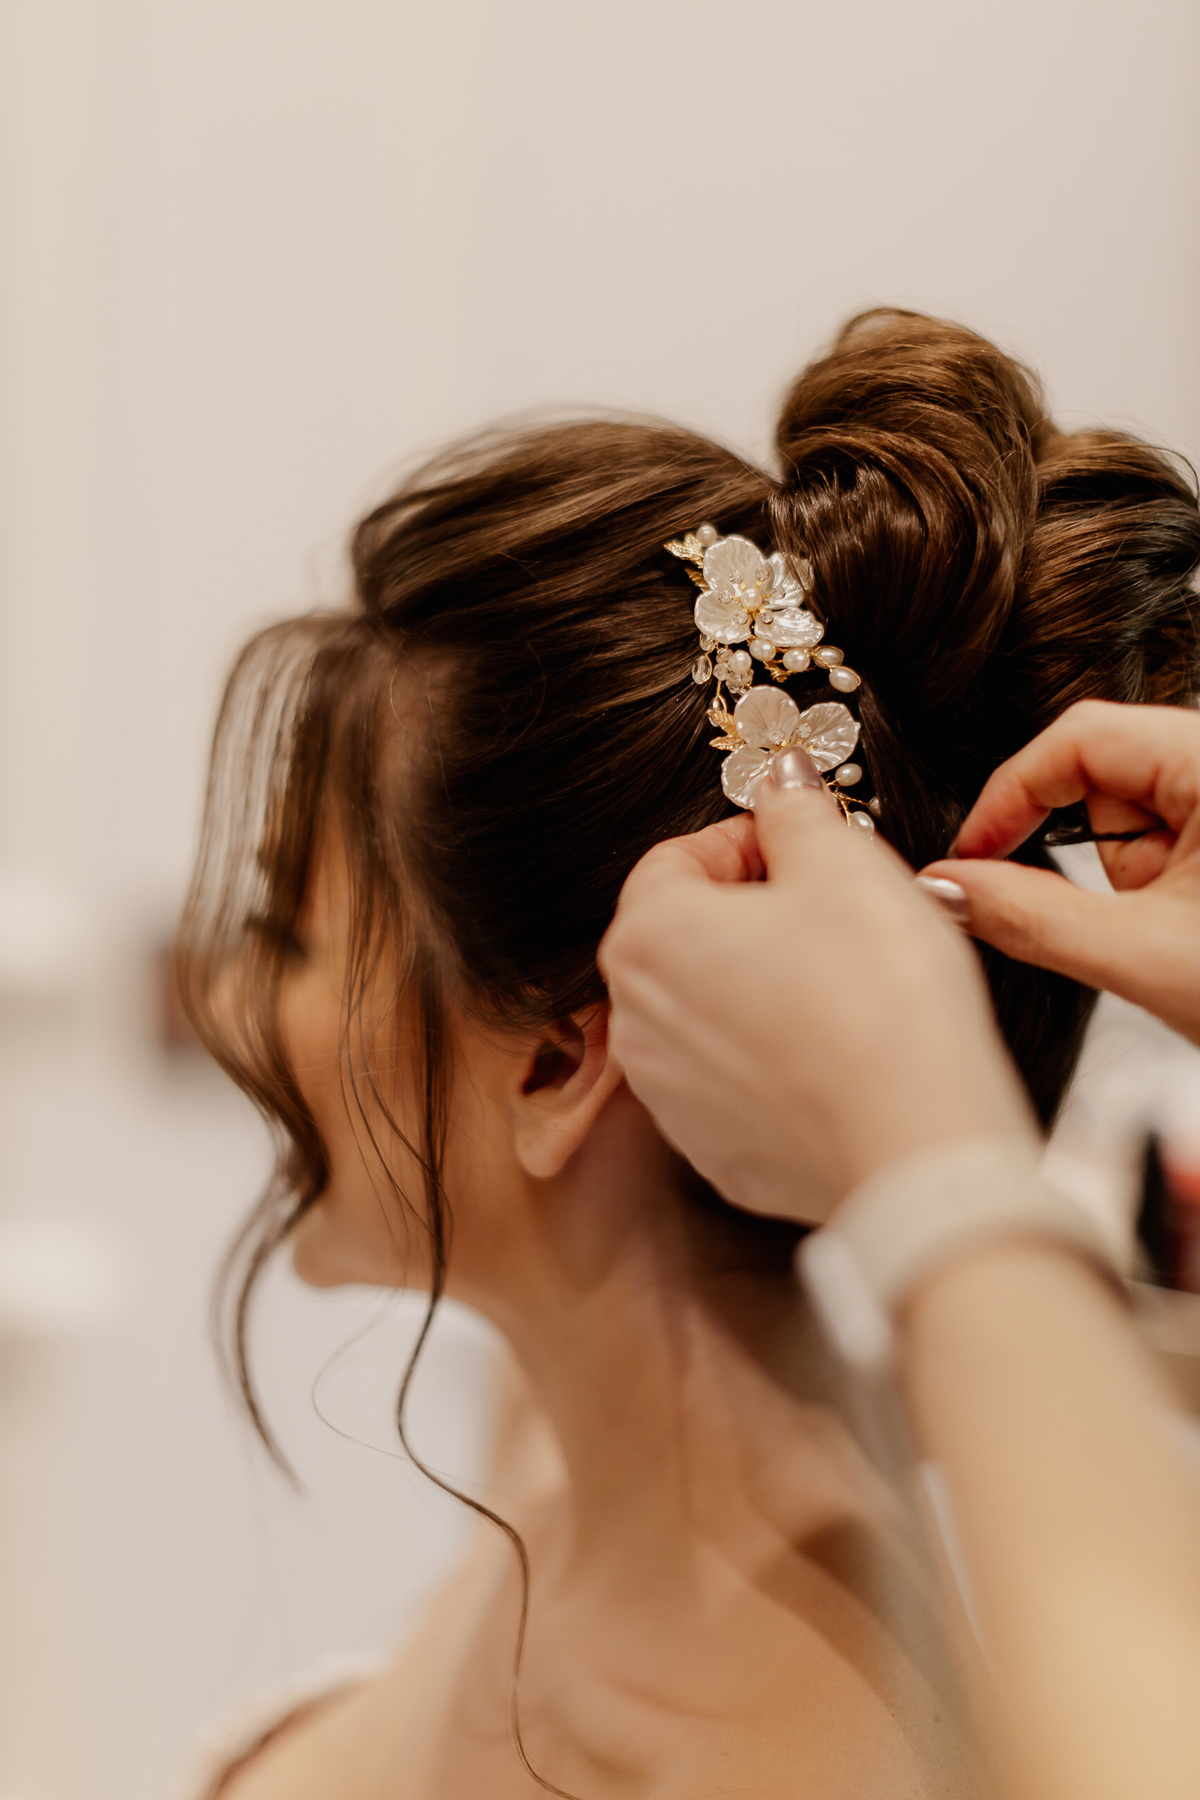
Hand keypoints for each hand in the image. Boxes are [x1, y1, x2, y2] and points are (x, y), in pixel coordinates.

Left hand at [598, 756, 1034, 1223]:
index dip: (748, 841)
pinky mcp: (715, 1152)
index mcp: (647, 937)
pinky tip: (838, 1051)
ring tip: (845, 983)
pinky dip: (775, 1060)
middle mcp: (633, 1022)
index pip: (677, 859)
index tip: (805, 845)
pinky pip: (735, 1083)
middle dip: (753, 912)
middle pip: (684, 937)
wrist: (915, 1142)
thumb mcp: (843, 863)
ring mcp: (669, 1097)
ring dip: (761, 985)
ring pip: (708, 1012)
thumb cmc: (878, 996)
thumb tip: (780, 783)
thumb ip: (796, 810)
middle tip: (835, 910)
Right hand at [921, 701, 1199, 1043]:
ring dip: (1122, 880)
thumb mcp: (1143, 959)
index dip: (1011, 795)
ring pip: (1130, 816)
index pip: (1079, 739)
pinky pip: (1163, 846)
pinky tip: (1183, 936)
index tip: (969, 857)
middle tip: (1073, 913)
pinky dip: (1149, 893)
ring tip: (1171, 938)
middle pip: (1101, 773)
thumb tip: (946, 888)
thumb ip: (1027, 916)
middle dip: (1078, 848)